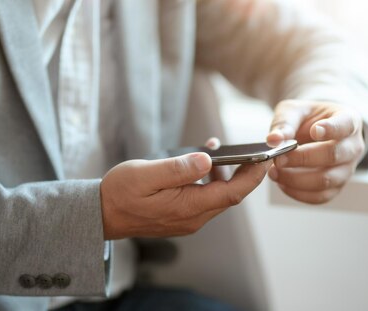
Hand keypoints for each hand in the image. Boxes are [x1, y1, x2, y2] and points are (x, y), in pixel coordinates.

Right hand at [100, 152, 270, 239]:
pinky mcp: (182, 215)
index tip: (266, 158)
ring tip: (219, 150)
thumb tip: (207, 160)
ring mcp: (189, 219)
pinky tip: (202, 163)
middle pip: (230, 195)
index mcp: (189, 208)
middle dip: (245, 173)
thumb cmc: (120, 193)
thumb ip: (178, 169)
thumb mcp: (146, 174)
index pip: (233, 193)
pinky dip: (210, 180)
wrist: (101, 215)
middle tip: (255, 150)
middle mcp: (194, 217)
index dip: (252, 175)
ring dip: (225, 174)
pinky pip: (204, 197)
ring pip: (218, 196)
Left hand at [267, 100, 364, 203]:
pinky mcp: (336, 187)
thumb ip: (285, 123)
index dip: (331, 129)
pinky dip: (297, 192)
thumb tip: (273, 140)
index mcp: (349, 121)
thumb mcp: (295, 111)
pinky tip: (281, 182)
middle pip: (333, 156)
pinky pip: (319, 196)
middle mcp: (353, 147)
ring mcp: (347, 169)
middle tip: (279, 158)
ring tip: (274, 172)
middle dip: (302, 158)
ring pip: (326, 180)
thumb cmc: (309, 119)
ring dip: (296, 179)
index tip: (314, 130)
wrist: (315, 132)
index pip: (346, 125)